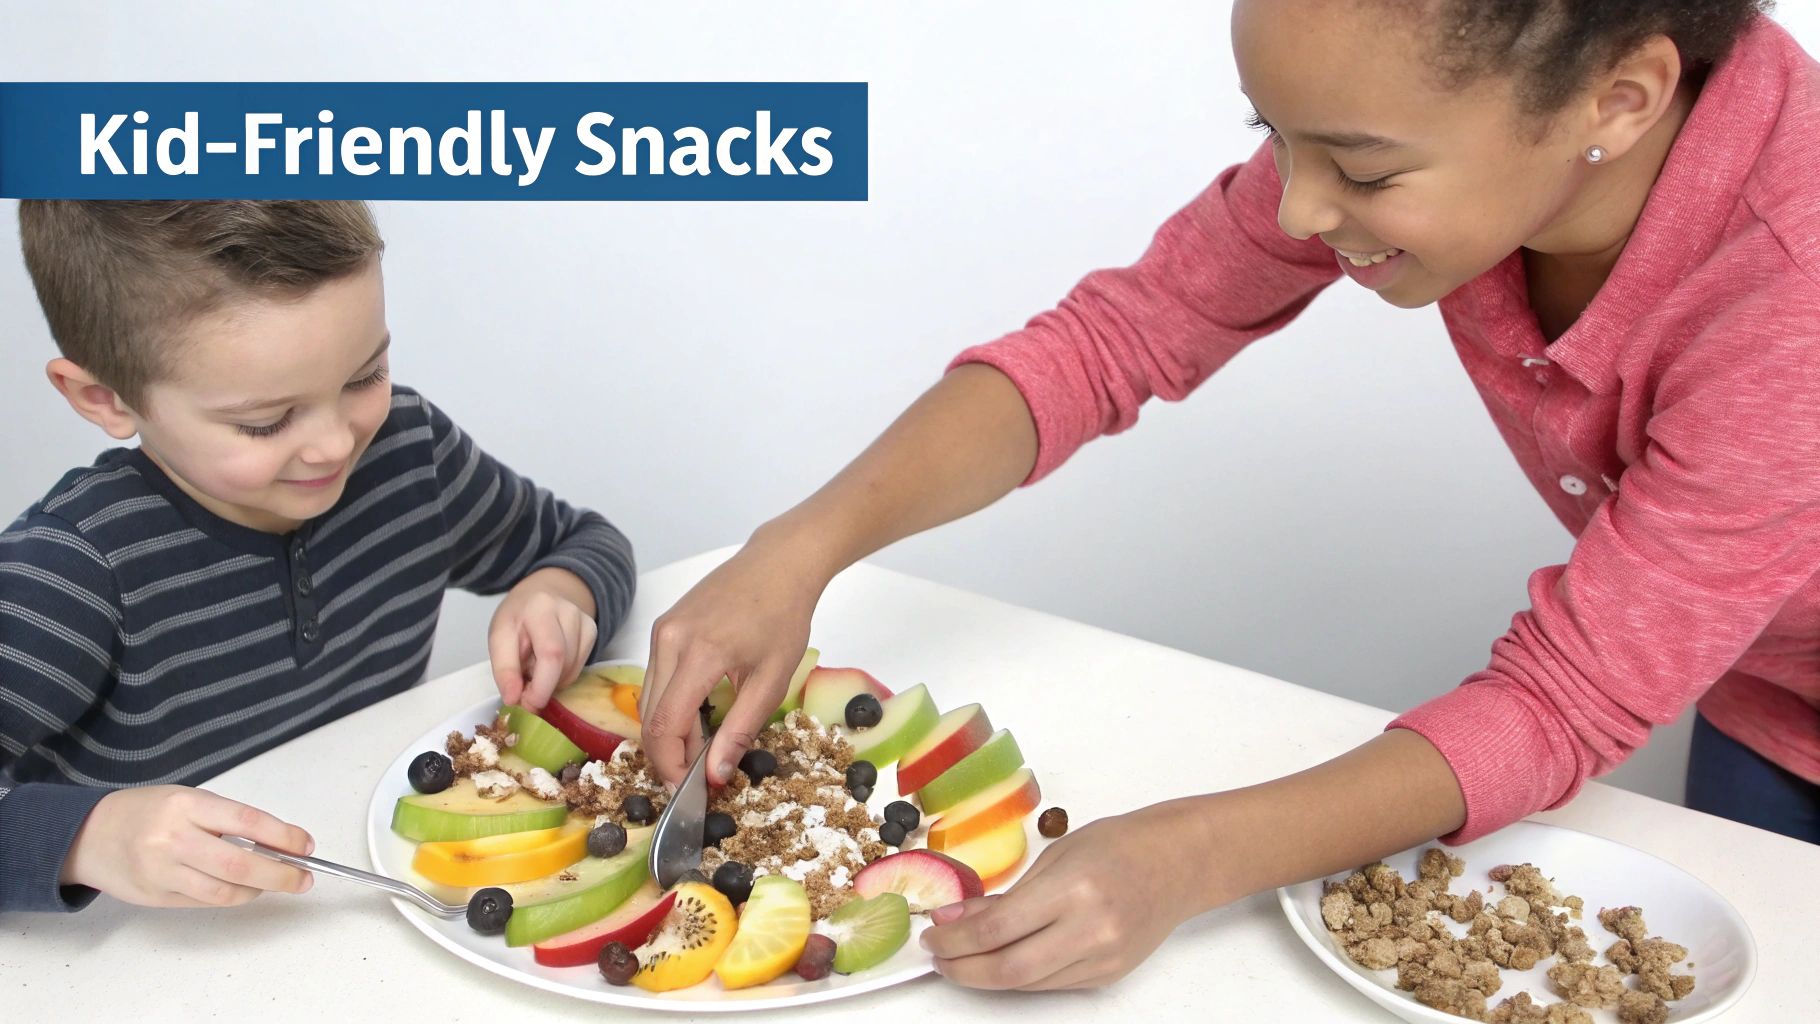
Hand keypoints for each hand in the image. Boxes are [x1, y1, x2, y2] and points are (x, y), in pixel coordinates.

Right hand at [61, 786, 314, 907]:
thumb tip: (280, 842)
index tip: (306, 846)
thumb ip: (228, 820)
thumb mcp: (188, 800)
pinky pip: (204, 901)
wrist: (88, 834)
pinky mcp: (155, 897)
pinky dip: (230, 896)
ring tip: (274, 883)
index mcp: (186, 806)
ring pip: (224, 891)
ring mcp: (162, 872)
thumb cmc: (147, 811)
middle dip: (281, 874)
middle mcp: (173, 839)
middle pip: (240, 864)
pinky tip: (242, 888)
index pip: (248, 822)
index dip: (284, 837)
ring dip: (258, 890)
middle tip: (303, 878)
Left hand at [489, 567, 598, 710]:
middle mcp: (569, 611)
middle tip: (525, 693)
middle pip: (563, 664)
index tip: (524, 704)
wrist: (541, 594)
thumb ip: (505, 669)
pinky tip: (550, 663)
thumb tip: (514, 700)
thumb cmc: (517, 618)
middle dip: (543, 687)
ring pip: (571, 670)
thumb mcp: (499, 637)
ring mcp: (585, 621)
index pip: (551, 654)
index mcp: (540, 608)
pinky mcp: (593, 631)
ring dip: (551, 681)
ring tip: (535, 668)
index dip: (541, 687)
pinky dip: (562, 676)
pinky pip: (579, 668)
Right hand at [640, 533, 827, 787]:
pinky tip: (695, 718)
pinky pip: (655, 677)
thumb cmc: (784, 615)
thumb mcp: (771, 679)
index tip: (690, 790)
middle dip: (667, 755)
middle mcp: (668, 640)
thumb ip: (740, 729)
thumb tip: (717, 775)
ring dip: (667, 732)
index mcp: (698, 653)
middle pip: (649, 716)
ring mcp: (661, 631)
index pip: (665, 725)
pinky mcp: (663, 626)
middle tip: (696, 779)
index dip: (672, 765)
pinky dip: (668, 705)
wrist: (779, 562)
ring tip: (699, 751)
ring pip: (648, 699)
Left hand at [920, 801, 1219, 989]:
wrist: (1178, 863)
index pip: (998, 929)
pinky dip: (1019, 977)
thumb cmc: (1119, 846)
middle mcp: (1091, 929)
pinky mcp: (1109, 974)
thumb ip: (1008, 894)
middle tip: (939, 958)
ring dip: (987, 975)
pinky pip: (1050, 984)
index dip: (956, 940)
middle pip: (1009, 970)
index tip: (933, 936)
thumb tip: (959, 919)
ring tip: (962, 958)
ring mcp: (1103, 957)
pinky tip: (1001, 960)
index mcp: (1074, 889)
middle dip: (963, 969)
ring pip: (1028, 983)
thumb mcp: (1055, 856)